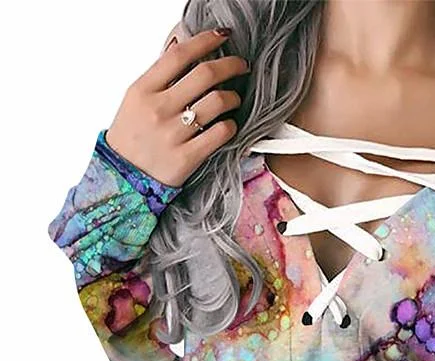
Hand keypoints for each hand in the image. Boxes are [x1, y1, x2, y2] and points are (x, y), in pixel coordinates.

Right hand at [104, 27, 249, 187]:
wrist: (124, 178)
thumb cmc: (132, 135)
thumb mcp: (136, 99)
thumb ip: (159, 74)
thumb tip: (180, 44)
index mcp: (143, 90)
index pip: (179, 55)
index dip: (205, 41)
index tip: (222, 37)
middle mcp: (158, 109)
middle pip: (205, 74)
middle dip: (231, 65)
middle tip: (240, 66)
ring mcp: (173, 135)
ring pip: (217, 102)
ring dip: (233, 97)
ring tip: (234, 99)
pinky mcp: (187, 158)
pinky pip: (220, 133)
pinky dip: (231, 125)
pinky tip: (228, 124)